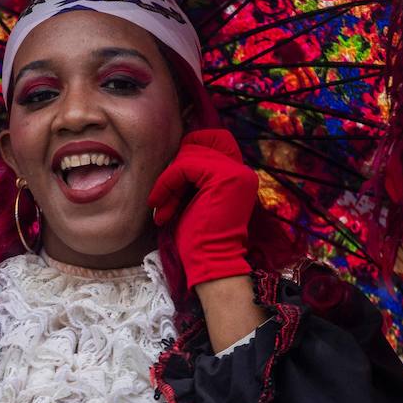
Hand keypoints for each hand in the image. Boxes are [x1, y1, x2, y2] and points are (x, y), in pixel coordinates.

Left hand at [148, 129, 258, 288]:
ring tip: (163, 207)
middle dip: (176, 167)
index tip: (173, 178)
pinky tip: (161, 205)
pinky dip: (167, 183)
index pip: (215, 139)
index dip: (190, 150)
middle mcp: (242, 170)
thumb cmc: (201, 239)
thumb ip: (195, 176)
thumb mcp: (197, 199)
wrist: (212, 262)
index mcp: (239, 176)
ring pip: (190, 154)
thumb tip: (177, 155)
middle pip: (200, 143)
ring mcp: (236, 172)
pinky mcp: (223, 177)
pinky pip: (184, 167)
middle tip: (165, 197)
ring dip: (169, 180)